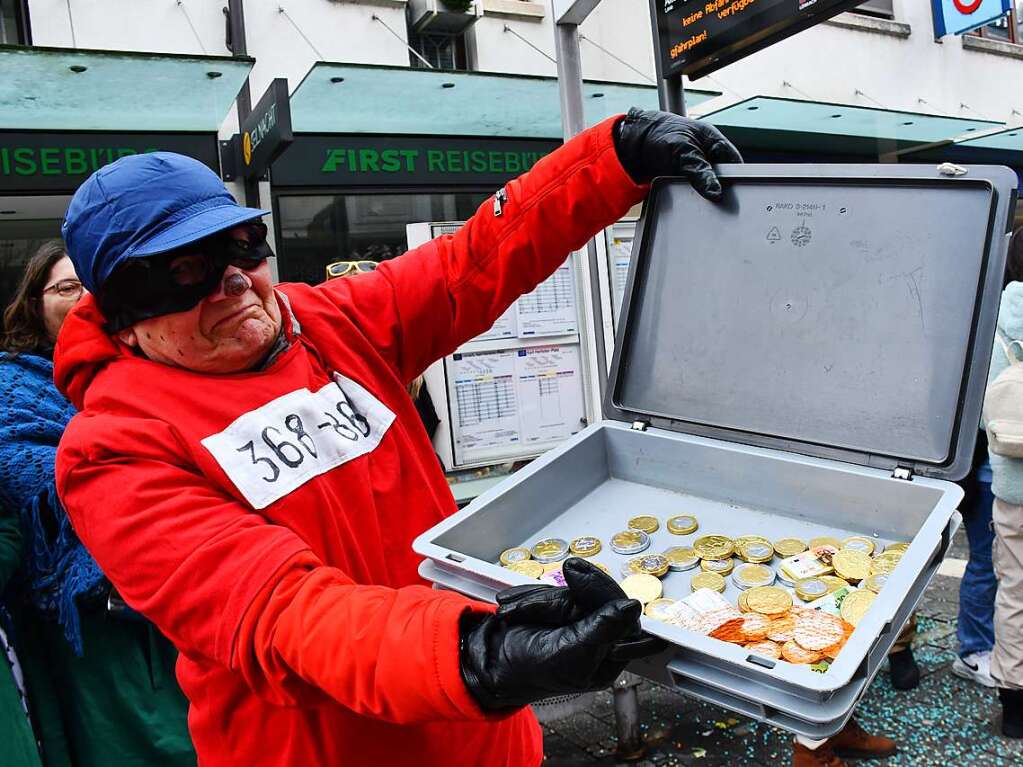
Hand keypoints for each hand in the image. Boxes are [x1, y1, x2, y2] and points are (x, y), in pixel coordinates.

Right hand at [459, 558, 664, 710]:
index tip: (577, 582)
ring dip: (538, 601)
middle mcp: (598, 637)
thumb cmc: (527, 671)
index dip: (602, 594)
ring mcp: (579, 619)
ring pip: (570, 590)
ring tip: (519, 616)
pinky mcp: (560, 607)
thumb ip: (601, 630)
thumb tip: (632, 607)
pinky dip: (529, 597)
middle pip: (596, 596)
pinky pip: (552, 589)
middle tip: (533, 606)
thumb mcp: (567, 654)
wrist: (488, 662)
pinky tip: (515, 610)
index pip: (624, 615)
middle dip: (557, 601)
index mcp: (609, 657)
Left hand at [613, 107, 742, 199]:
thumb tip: (715, 191)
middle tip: (717, 200)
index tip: (734, 194)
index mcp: (714, 141)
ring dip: (705, 194)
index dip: (737, 178)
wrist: (634, 142)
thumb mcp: (683, 150)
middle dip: (721, 188)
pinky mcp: (685, 179)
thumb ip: (700, 170)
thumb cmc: (659, 133)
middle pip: (723, 177)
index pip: (734, 163)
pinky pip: (694, 191)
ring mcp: (697, 168)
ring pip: (709, 186)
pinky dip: (692, 196)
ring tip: (702, 200)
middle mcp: (708, 155)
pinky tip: (690, 200)